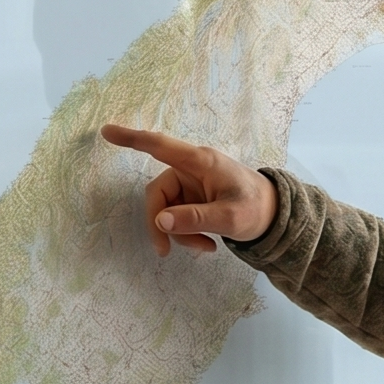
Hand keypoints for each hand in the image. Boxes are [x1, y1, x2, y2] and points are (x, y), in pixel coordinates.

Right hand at [100, 125, 279, 253]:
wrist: (276, 216)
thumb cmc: (258, 209)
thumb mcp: (230, 218)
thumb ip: (196, 219)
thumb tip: (160, 221)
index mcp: (201, 162)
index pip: (160, 146)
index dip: (132, 139)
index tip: (106, 131)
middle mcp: (192, 169)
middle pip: (158, 194)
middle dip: (161, 224)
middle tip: (166, 251)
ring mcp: (191, 184)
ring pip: (166, 210)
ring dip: (179, 233)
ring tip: (205, 248)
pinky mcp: (193, 199)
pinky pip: (176, 217)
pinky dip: (187, 234)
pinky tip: (208, 244)